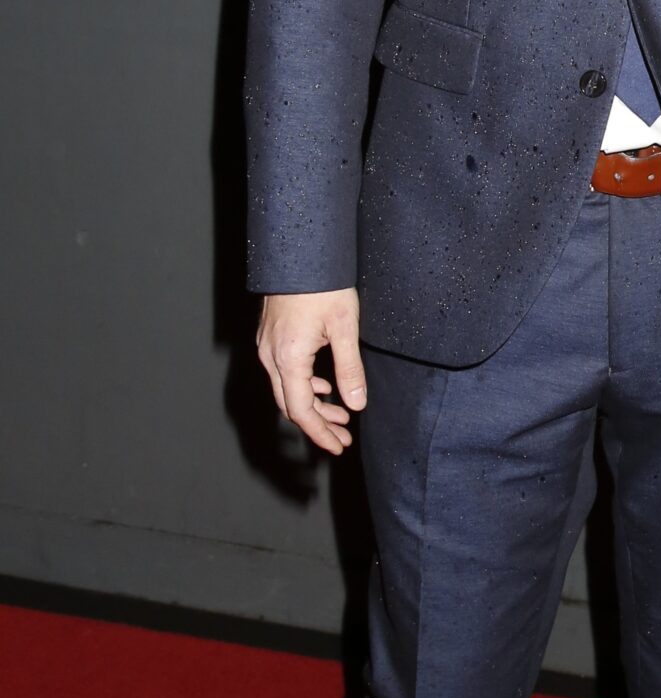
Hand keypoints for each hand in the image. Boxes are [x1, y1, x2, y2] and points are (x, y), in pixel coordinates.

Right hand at [256, 288, 366, 455]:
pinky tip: (323, 385)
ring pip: (286, 389)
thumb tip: (357, 405)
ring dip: (312, 405)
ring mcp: (267, 346)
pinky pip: (283, 372)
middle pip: (290, 404)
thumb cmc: (323, 284)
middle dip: (317, 424)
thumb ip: (350, 370)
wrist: (300, 250)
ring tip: (341, 415)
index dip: (319, 433)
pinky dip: (303, 386)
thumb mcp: (344, 328)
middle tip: (343, 437)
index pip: (300, 411)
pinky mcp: (270, 336)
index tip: (337, 447)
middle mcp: (270, 356)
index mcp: (288, 358)